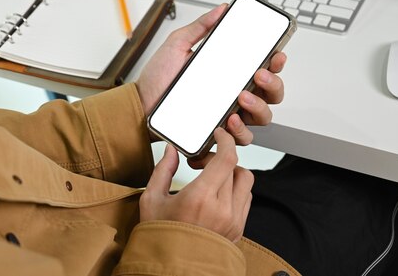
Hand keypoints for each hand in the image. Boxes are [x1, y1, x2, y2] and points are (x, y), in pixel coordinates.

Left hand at [136, 5, 286, 144]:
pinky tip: (228, 121)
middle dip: (273, 84)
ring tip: (242, 98)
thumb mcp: (178, 45)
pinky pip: (240, 139)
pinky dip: (240, 131)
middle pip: (272, 94)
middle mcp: (234, 94)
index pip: (264, 68)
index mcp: (230, 73)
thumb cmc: (159, 77)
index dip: (276, 62)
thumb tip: (221, 9)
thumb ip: (200, 27)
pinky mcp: (218, 133)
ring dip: (259, 107)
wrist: (140, 103)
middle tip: (259, 75)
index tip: (275, 55)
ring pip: (262, 117)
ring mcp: (228, 115)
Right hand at [139, 128, 253, 242]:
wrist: (172, 270)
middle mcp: (222, 209)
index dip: (226, 141)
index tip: (219, 134)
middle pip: (236, 167)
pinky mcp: (238, 230)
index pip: (227, 158)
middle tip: (202, 162)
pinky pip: (246, 200)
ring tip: (211, 178)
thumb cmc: (159, 238)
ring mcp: (233, 221)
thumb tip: (170, 150)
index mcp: (200, 198)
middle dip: (220, 157)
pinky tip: (217, 193)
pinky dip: (235, 190)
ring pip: (245, 182)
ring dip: (231, 173)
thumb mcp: (152, 200)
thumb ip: (163, 170)